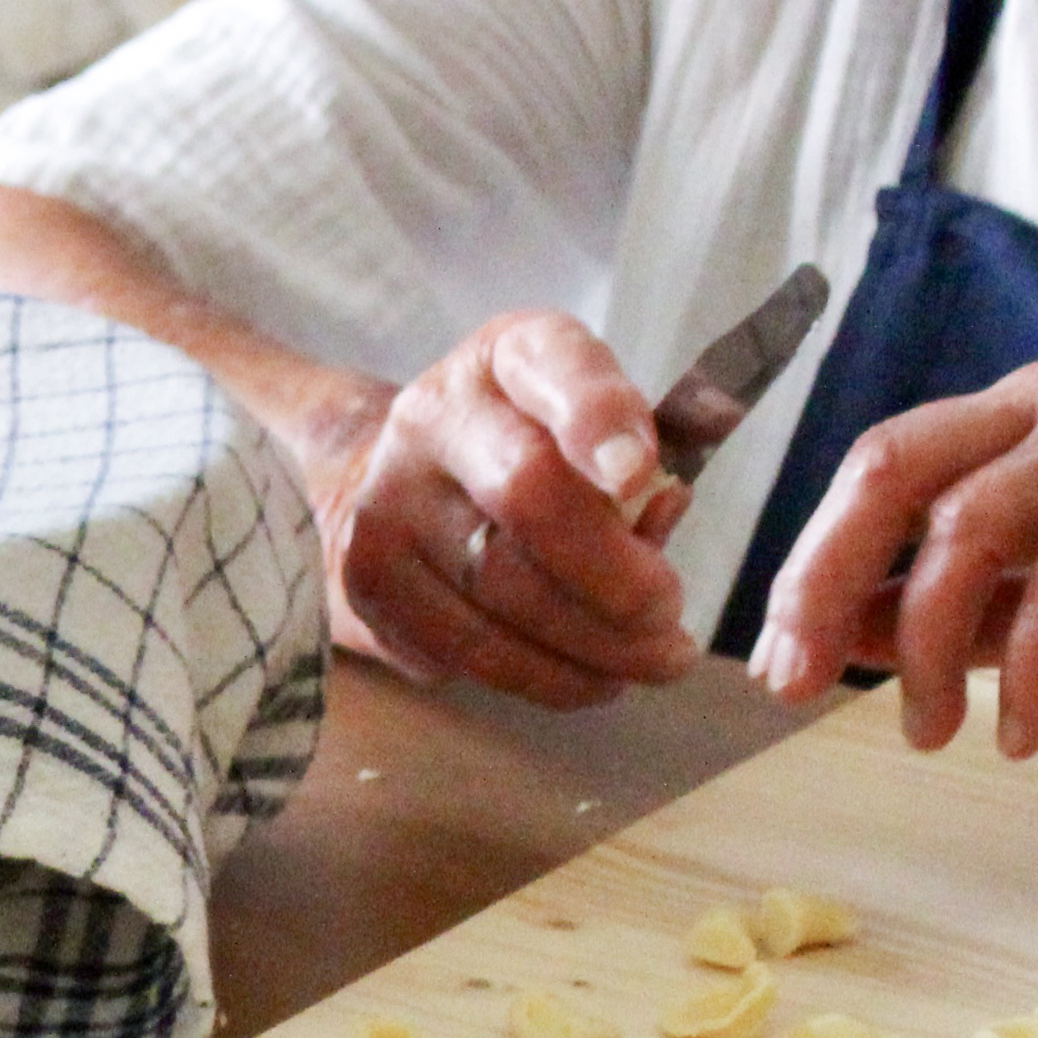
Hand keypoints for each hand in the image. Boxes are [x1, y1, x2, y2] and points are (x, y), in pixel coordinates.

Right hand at [314, 309, 698, 708]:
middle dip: (617, 576)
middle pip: (528, 498)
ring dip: (595, 647)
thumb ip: (639, 453)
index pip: (555, 369)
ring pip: (503, 595)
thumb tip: (662, 510)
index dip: (597, 418)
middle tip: (671, 619)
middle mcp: (433, 418)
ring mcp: (388, 502)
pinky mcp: (367, 583)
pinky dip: (546, 677)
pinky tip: (591, 678)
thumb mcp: (588, 424)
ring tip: (652, 662)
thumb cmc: (526, 450)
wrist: (395, 483)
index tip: (639, 471)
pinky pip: (468, 651)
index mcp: (507, 358)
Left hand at [748, 355, 1037, 755]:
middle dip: (821, 583)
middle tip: (796, 684)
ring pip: (965, 532)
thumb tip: (843, 635)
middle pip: (890, 473)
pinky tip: (1026, 736)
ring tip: (935, 734)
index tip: (774, 663)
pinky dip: (1031, 672)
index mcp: (1030, 418)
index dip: (810, 565)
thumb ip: (965, 612)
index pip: (879, 470)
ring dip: (930, 652)